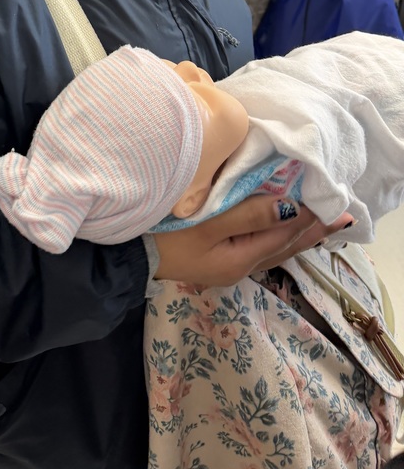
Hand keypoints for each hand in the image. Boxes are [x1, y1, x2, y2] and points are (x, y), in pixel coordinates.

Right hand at [153, 196, 351, 286]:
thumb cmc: (165, 236)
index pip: (285, 235)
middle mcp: (239, 266)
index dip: (310, 218)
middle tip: (342, 216)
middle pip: (284, 245)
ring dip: (297, 232)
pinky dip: (275, 233)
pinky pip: (258, 243)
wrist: (126, 256)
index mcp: (240, 259)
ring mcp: (226, 264)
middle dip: (312, 229)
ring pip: (273, 247)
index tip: (334, 202)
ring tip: (319, 222)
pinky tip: (278, 225)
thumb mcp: (206, 224)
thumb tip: (290, 205)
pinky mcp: (215, 256)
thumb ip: (248, 214)